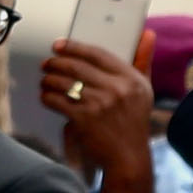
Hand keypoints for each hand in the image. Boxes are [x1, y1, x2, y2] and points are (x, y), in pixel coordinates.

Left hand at [41, 29, 156, 192]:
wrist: (128, 159)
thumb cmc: (134, 123)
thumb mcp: (144, 91)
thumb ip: (143, 61)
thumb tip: (148, 34)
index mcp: (131, 79)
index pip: (98, 54)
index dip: (74, 47)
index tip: (59, 45)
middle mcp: (117, 89)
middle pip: (77, 66)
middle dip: (56, 62)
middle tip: (46, 63)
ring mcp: (99, 104)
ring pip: (64, 82)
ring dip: (49, 79)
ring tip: (44, 80)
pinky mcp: (84, 119)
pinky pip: (58, 100)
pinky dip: (47, 96)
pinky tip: (45, 96)